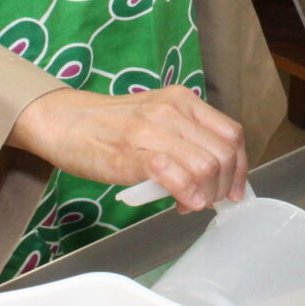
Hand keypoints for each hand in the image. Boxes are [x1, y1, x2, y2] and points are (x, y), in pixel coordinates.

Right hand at [7, 84, 247, 213]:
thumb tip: (212, 180)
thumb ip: (185, 141)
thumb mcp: (156, 120)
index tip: (235, 190)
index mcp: (183, 101)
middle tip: (209, 202)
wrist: (63, 121)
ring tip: (189, 204)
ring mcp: (153, 130)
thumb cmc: (108, 126)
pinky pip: (175, 173)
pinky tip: (184, 205)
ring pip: (206, 165)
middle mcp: (173, 110)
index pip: (231, 134)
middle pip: (224, 153)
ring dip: (206, 194)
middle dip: (225, 187)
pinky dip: (187, 193)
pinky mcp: (132, 153)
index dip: (241, 167)